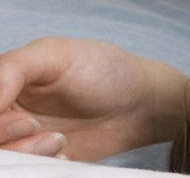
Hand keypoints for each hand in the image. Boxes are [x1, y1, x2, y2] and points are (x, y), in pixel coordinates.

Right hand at [0, 37, 189, 160]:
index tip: (23, 120)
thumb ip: (13, 68)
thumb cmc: (105, 69)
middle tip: (35, 127)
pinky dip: (39, 168)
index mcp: (2, 83)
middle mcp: (7, 113)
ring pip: (3, 160)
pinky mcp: (42, 161)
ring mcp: (23, 141)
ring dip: (25, 155)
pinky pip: (23, 171)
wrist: (144, 104)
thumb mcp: (57, 53)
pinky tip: (64, 155)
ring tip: (59, 141)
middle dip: (6, 138)